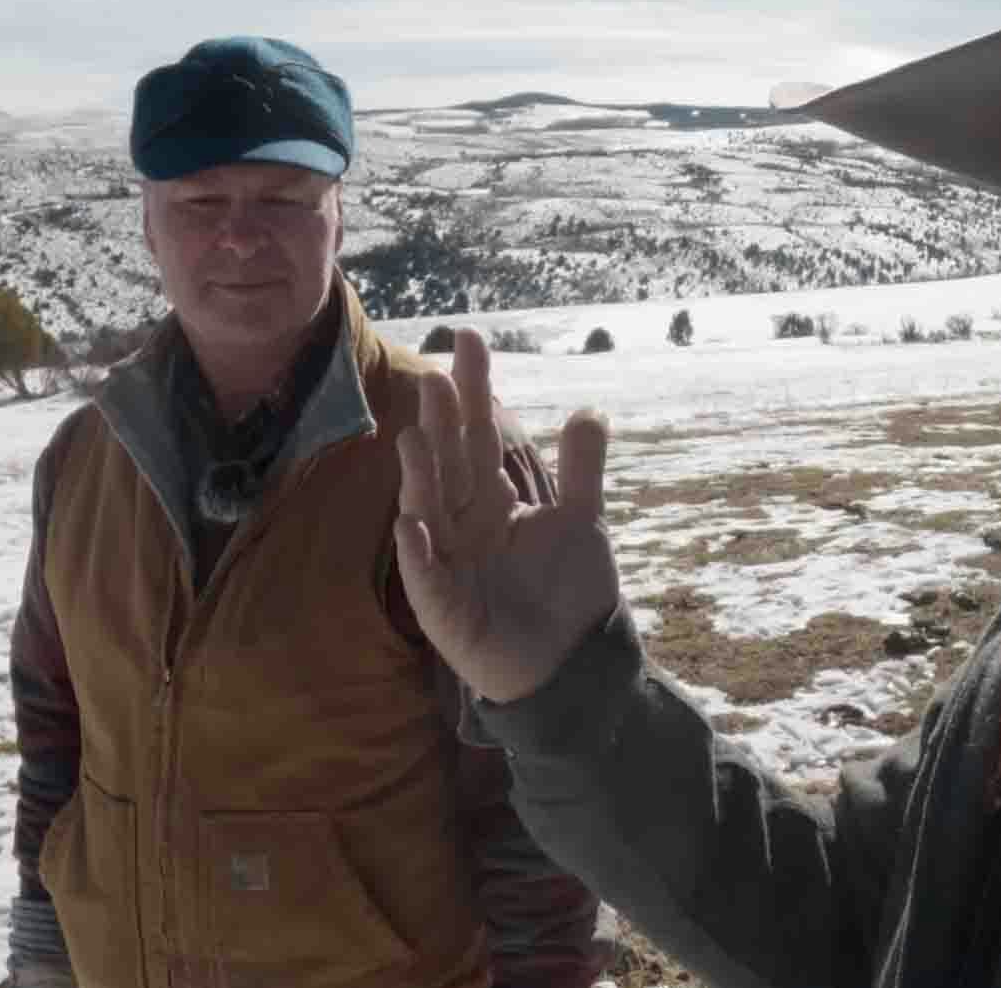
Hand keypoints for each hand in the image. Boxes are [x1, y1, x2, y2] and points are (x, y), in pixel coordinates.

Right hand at [394, 327, 620, 703]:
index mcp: (492, 498)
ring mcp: (448, 565)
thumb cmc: (565, 592)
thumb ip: (583, 469)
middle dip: (441, 423)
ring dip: (420, 477)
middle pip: (450, 463)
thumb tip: (587, 409)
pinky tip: (412, 526)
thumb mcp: (582, 523)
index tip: (469, 338)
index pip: (480, 433)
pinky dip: (419, 555)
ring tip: (415, 438)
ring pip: (429, 512)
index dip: (474, 388)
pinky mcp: (446, 610)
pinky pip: (427, 580)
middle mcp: (462, 523)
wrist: (570, 663)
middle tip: (435, 376)